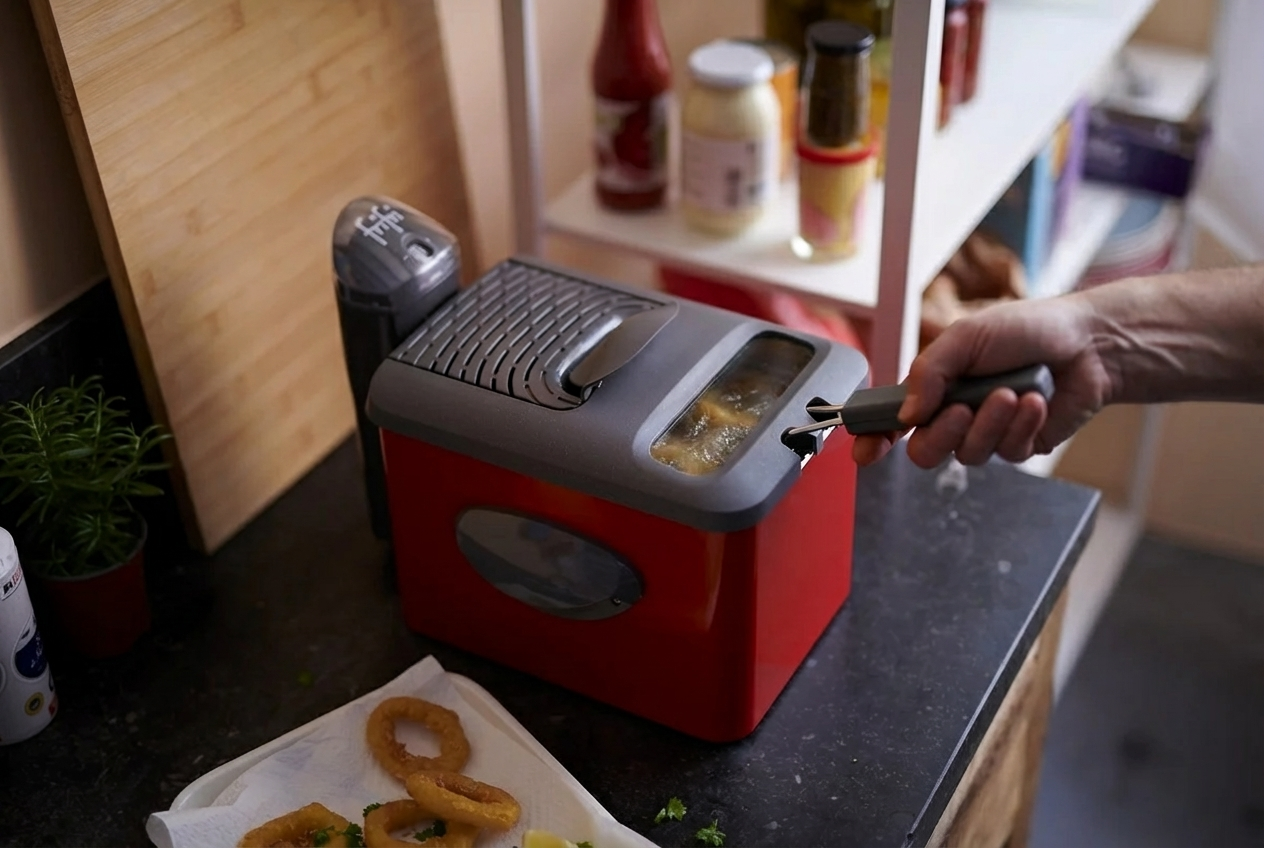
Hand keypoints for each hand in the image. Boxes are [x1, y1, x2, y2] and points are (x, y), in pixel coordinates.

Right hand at [853, 293, 1115, 468]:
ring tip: (1011, 392)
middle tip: (961, 409)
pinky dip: (1020, 424)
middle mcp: (955, 413)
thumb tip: (906, 414)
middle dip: (941, 433)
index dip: (874, 438)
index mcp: (934, 386)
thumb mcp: (965, 337)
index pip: (893, 420)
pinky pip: (1006, 452)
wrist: (1088, 342)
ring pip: (967, 454)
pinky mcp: (1019, 444)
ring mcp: (987, 432)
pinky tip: (1035, 401)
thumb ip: (927, 373)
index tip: (866, 451)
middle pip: (925, 451)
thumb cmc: (1026, 329)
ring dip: (989, 422)